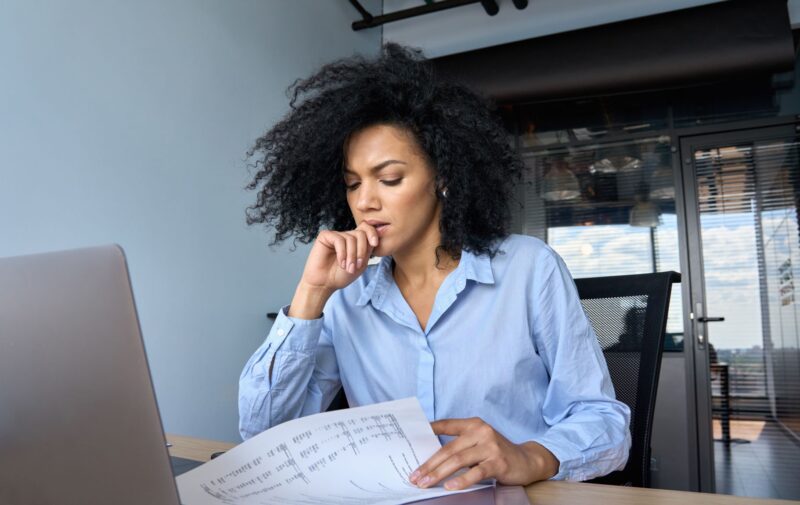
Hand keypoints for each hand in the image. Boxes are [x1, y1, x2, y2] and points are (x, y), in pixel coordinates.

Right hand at [298, 222, 379, 292]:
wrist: (324, 284)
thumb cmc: (341, 276)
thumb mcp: (361, 264)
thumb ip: (368, 249)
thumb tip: (377, 234)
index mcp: (355, 241)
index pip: (366, 229)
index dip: (372, 233)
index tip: (375, 244)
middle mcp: (345, 236)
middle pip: (361, 234)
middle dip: (361, 251)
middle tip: (357, 266)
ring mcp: (335, 235)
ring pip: (351, 238)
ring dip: (352, 256)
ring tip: (348, 268)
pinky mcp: (325, 236)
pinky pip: (339, 240)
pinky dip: (342, 253)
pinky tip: (341, 263)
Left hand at [408, 418, 558, 490]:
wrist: (527, 461)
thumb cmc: (497, 453)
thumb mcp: (479, 442)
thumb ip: (460, 444)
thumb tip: (430, 456)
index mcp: (473, 424)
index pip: (445, 425)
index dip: (426, 431)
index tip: (408, 441)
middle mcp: (481, 431)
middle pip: (448, 448)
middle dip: (429, 464)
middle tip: (415, 476)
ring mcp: (490, 446)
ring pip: (458, 460)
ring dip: (438, 473)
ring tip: (425, 483)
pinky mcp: (498, 462)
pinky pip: (476, 472)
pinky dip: (461, 480)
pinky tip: (449, 486)